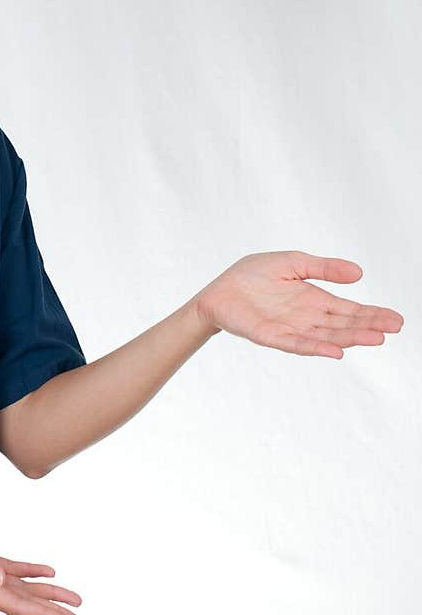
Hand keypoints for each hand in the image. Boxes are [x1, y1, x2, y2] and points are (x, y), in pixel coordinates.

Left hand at [196, 251, 403, 358]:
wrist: (218, 290)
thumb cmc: (253, 275)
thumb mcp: (293, 263)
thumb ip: (324, 268)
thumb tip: (359, 273)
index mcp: (314, 300)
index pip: (349, 310)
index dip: (372, 314)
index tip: (396, 319)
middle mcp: (307, 318)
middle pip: (343, 324)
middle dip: (369, 326)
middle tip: (395, 328)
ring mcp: (291, 329)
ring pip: (326, 336)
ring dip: (350, 338)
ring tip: (375, 339)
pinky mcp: (271, 336)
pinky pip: (297, 344)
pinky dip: (316, 348)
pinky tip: (335, 351)